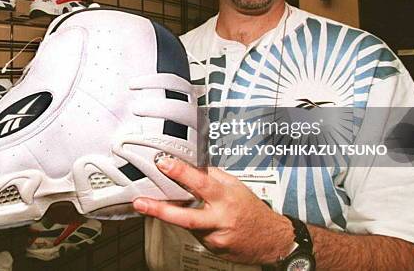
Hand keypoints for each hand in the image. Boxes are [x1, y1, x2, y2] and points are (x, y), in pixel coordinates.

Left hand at [133, 157, 294, 264]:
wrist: (272, 239)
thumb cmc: (253, 210)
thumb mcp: (237, 186)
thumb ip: (214, 176)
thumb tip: (192, 166)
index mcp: (226, 197)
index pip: (201, 183)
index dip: (181, 173)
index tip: (164, 164)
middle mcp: (221, 218)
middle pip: (186, 216)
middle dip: (160, 210)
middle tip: (141, 203)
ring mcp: (217, 236)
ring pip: (188, 225)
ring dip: (179, 215)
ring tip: (181, 206)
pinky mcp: (214, 248)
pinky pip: (197, 234)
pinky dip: (195, 226)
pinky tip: (205, 222)